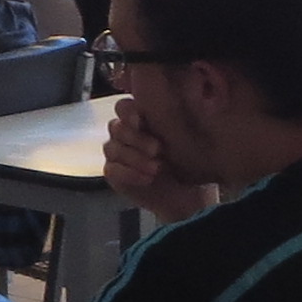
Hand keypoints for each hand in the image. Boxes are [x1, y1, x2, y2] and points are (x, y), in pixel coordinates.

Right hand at [106, 103, 215, 222]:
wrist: (187, 195)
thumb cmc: (189, 163)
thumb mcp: (187, 141)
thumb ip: (174, 124)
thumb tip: (171, 110)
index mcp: (141, 118)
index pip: (123, 107)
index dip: (128, 112)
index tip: (140, 121)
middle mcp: (125, 133)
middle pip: (116, 127)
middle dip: (136, 138)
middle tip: (158, 149)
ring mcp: (117, 152)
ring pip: (112, 148)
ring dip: (135, 158)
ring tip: (156, 168)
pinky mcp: (114, 173)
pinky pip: (111, 169)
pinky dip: (129, 174)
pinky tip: (147, 179)